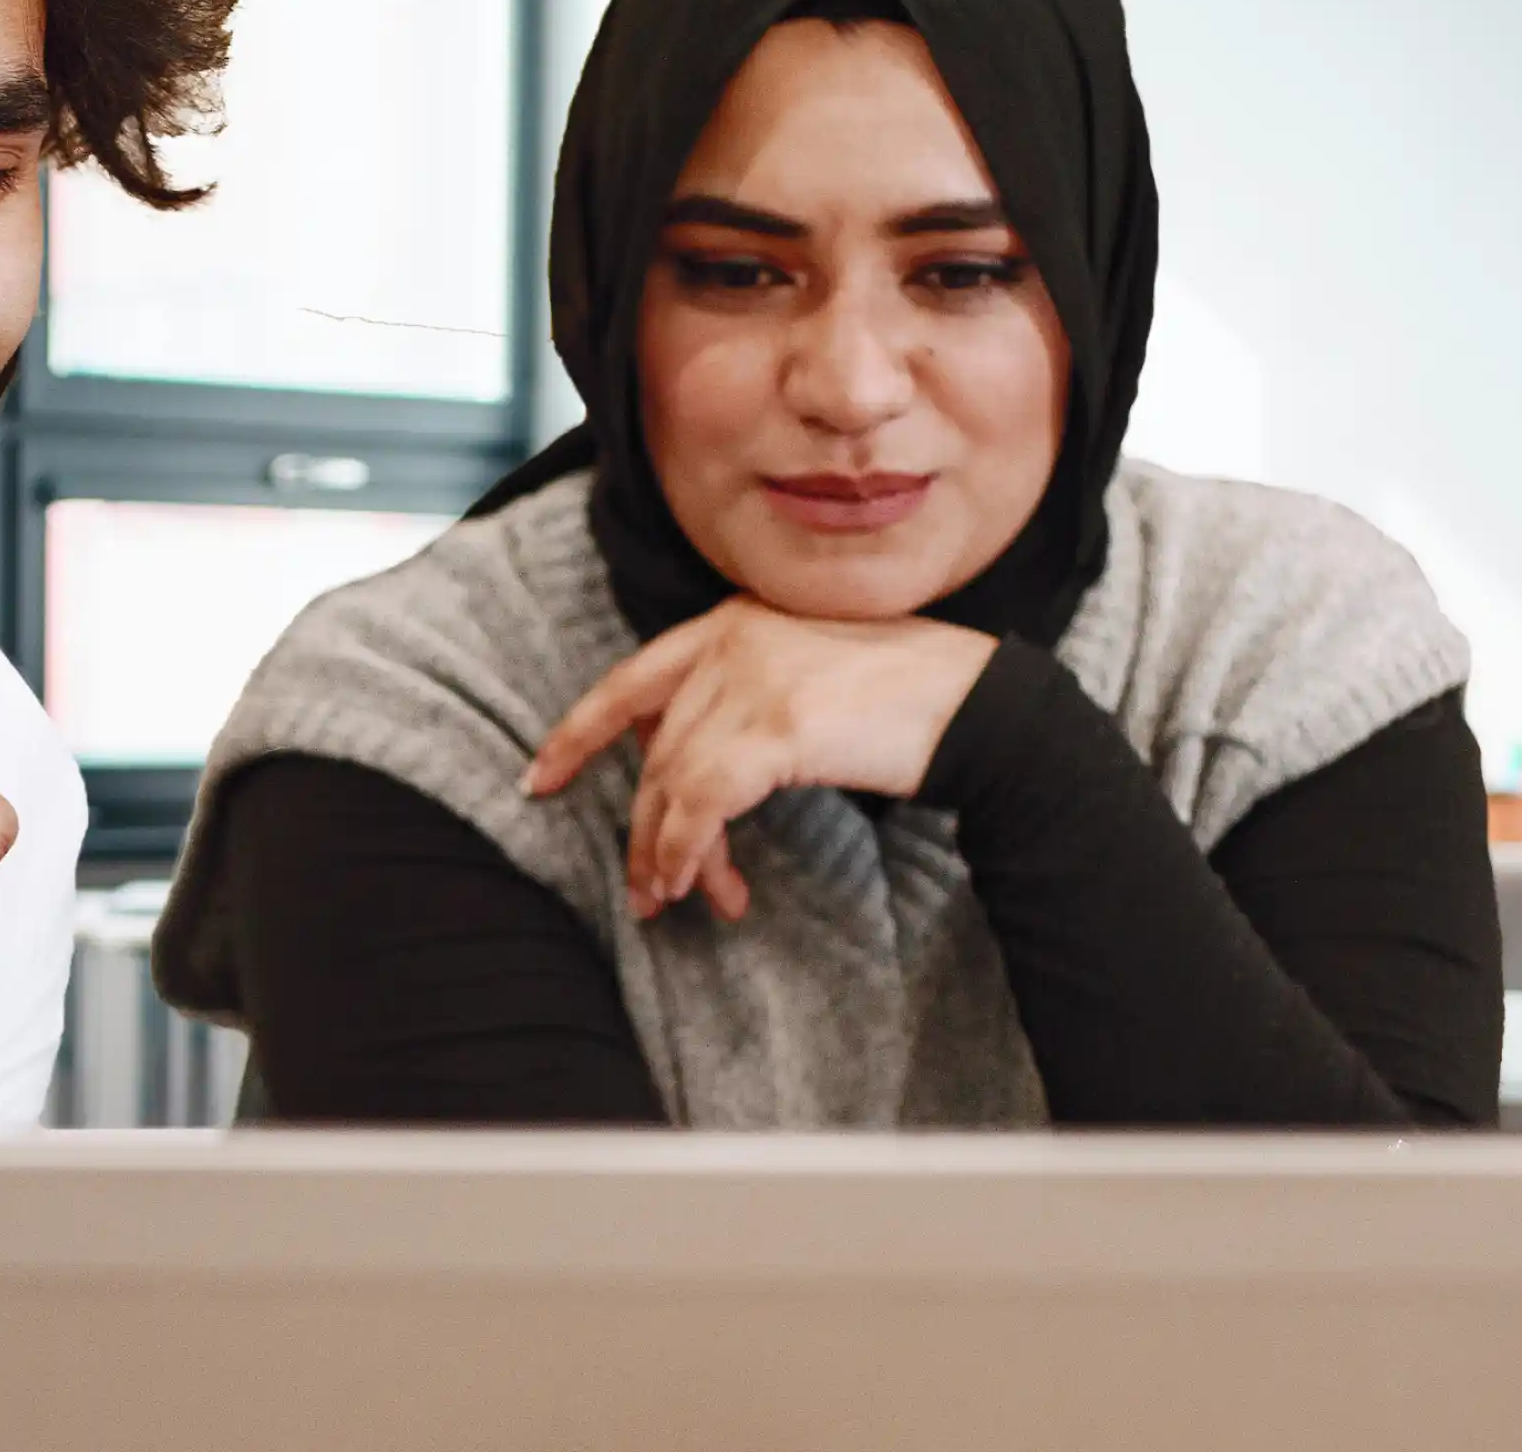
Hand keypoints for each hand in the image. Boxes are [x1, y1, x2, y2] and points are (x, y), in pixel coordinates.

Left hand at [518, 596, 994, 922]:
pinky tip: (704, 886)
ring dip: (669, 854)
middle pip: (653, 750)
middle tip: (644, 888)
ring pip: (672, 783)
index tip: (541, 778)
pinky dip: (691, 852)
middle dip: (643, 827)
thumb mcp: (807, 679)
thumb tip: (687, 781)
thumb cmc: (906, 702)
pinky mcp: (773, 727)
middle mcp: (730, 640)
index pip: (630, 681)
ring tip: (676, 901)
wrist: (981, 704)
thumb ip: (741, 705)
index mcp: (733, 621)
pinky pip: (701, 804)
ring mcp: (750, 680)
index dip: (579, 734)